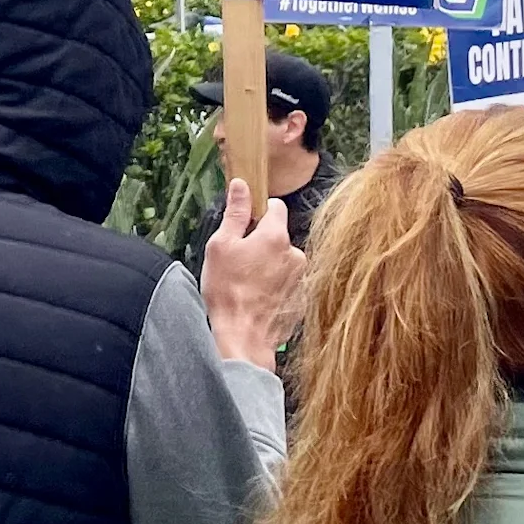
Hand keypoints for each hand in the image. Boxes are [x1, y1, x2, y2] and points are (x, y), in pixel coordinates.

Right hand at [203, 178, 300, 372]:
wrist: (243, 338)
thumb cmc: (228, 292)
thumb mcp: (221, 246)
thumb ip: (236, 213)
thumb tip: (241, 184)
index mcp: (276, 236)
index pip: (275, 207)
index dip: (258, 213)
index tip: (243, 227)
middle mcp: (296, 254)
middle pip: (279, 236)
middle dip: (261, 243)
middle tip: (239, 262)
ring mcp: (302, 278)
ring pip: (284, 260)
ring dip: (269, 266)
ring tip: (247, 284)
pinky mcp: (303, 298)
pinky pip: (288, 282)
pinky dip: (276, 286)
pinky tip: (258, 298)